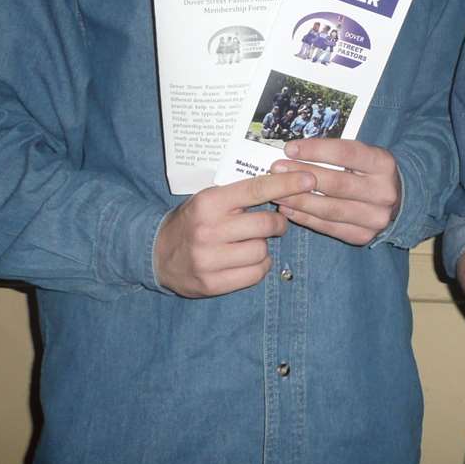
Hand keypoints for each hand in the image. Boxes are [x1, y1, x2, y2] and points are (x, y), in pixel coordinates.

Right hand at [155, 171, 313, 297]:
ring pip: (262, 251)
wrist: (156, 254)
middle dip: (277, 223)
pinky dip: (259, 267)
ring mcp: (209, 259)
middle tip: (274, 224)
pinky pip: (255, 274)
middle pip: (265, 224)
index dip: (286, 184)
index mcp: (209, 202)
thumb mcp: (209, 200)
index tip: (309, 180)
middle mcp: (209, 230)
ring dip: (264, 247)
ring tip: (251, 243)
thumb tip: (283, 183)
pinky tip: (247, 261)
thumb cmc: (192, 221)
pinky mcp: (212, 283)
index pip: (256, 189)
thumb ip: (239, 194)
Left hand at [271, 137, 400, 245]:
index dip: (316, 150)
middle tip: (277, 170)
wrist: (398, 200)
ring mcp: (375, 217)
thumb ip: (336, 153)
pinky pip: (329, 227)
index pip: (346, 153)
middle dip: (301, 176)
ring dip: (299, 200)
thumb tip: (295, 152)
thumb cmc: (370, 172)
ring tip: (277, 192)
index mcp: (383, 164)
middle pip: (336, 183)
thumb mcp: (363, 155)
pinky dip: (305, 219)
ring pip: (330, 209)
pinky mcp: (363, 235)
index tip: (290, 148)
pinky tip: (288, 209)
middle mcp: (383, 192)